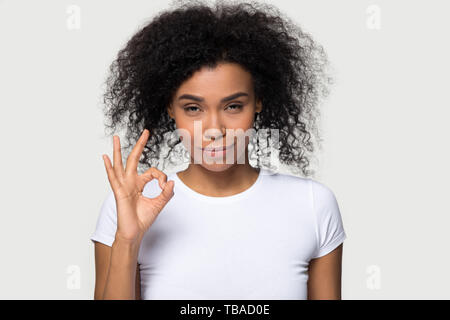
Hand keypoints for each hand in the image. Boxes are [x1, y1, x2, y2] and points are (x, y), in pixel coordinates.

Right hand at [102, 129, 174, 243]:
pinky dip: (109, 167)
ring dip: (118, 150)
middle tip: (146, 132)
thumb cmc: (143, 219)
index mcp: (139, 184)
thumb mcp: (159, 203)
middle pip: (134, 159)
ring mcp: (123, 186)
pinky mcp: (119, 192)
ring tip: (116, 137)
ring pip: (120, 164)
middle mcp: (130, 182)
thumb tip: (172, 182)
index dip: (162, 177)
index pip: (153, 171)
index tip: (165, 187)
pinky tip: (106, 157)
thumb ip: (166, 193)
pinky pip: (113, 178)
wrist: (134, 232)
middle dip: (140, 145)